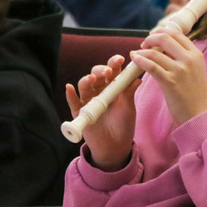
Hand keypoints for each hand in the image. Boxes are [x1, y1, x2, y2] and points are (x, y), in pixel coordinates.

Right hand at [66, 55, 139, 171]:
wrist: (115, 147)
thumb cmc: (123, 125)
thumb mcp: (129, 109)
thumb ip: (129, 93)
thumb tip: (137, 78)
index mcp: (113, 86)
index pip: (113, 70)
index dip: (115, 63)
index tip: (120, 59)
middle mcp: (99, 90)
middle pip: (97, 75)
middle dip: (101, 71)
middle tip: (108, 72)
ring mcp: (88, 100)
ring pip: (84, 85)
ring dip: (86, 80)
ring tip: (91, 79)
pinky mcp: (79, 111)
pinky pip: (73, 101)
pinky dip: (70, 94)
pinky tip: (69, 88)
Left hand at [131, 25, 206, 124]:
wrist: (201, 115)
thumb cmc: (196, 94)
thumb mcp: (195, 70)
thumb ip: (183, 58)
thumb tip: (165, 48)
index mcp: (196, 54)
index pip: (177, 33)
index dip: (161, 32)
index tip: (152, 36)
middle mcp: (189, 59)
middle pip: (165, 38)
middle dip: (150, 38)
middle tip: (143, 45)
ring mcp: (180, 70)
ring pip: (155, 52)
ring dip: (142, 51)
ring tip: (135, 54)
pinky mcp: (170, 82)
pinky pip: (151, 66)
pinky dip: (140, 60)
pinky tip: (134, 59)